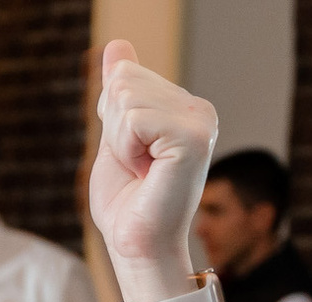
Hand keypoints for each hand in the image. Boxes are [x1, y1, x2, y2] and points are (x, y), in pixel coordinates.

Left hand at [88, 40, 218, 301]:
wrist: (135, 244)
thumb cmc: (127, 202)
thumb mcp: (116, 137)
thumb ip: (118, 94)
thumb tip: (116, 47)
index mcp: (183, 107)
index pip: (125, 76)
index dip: (111, 120)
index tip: (132, 155)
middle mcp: (198, 109)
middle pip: (124, 81)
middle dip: (114, 128)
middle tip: (136, 166)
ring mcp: (200, 121)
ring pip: (126, 98)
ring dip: (120, 142)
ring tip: (142, 170)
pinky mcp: (193, 137)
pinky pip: (134, 120)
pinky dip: (127, 149)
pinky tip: (147, 171)